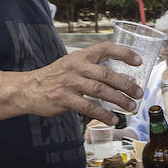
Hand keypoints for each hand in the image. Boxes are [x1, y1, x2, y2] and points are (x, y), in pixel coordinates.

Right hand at [18, 41, 142, 123]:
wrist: (27, 88)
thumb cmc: (55, 77)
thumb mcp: (72, 65)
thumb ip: (93, 68)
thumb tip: (122, 79)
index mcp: (80, 56)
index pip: (105, 48)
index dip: (124, 53)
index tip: (139, 61)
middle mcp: (76, 67)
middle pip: (106, 74)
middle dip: (126, 84)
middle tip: (139, 93)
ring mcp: (69, 82)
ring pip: (100, 91)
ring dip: (118, 100)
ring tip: (130, 108)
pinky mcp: (64, 98)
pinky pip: (88, 107)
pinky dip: (102, 114)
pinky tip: (112, 119)